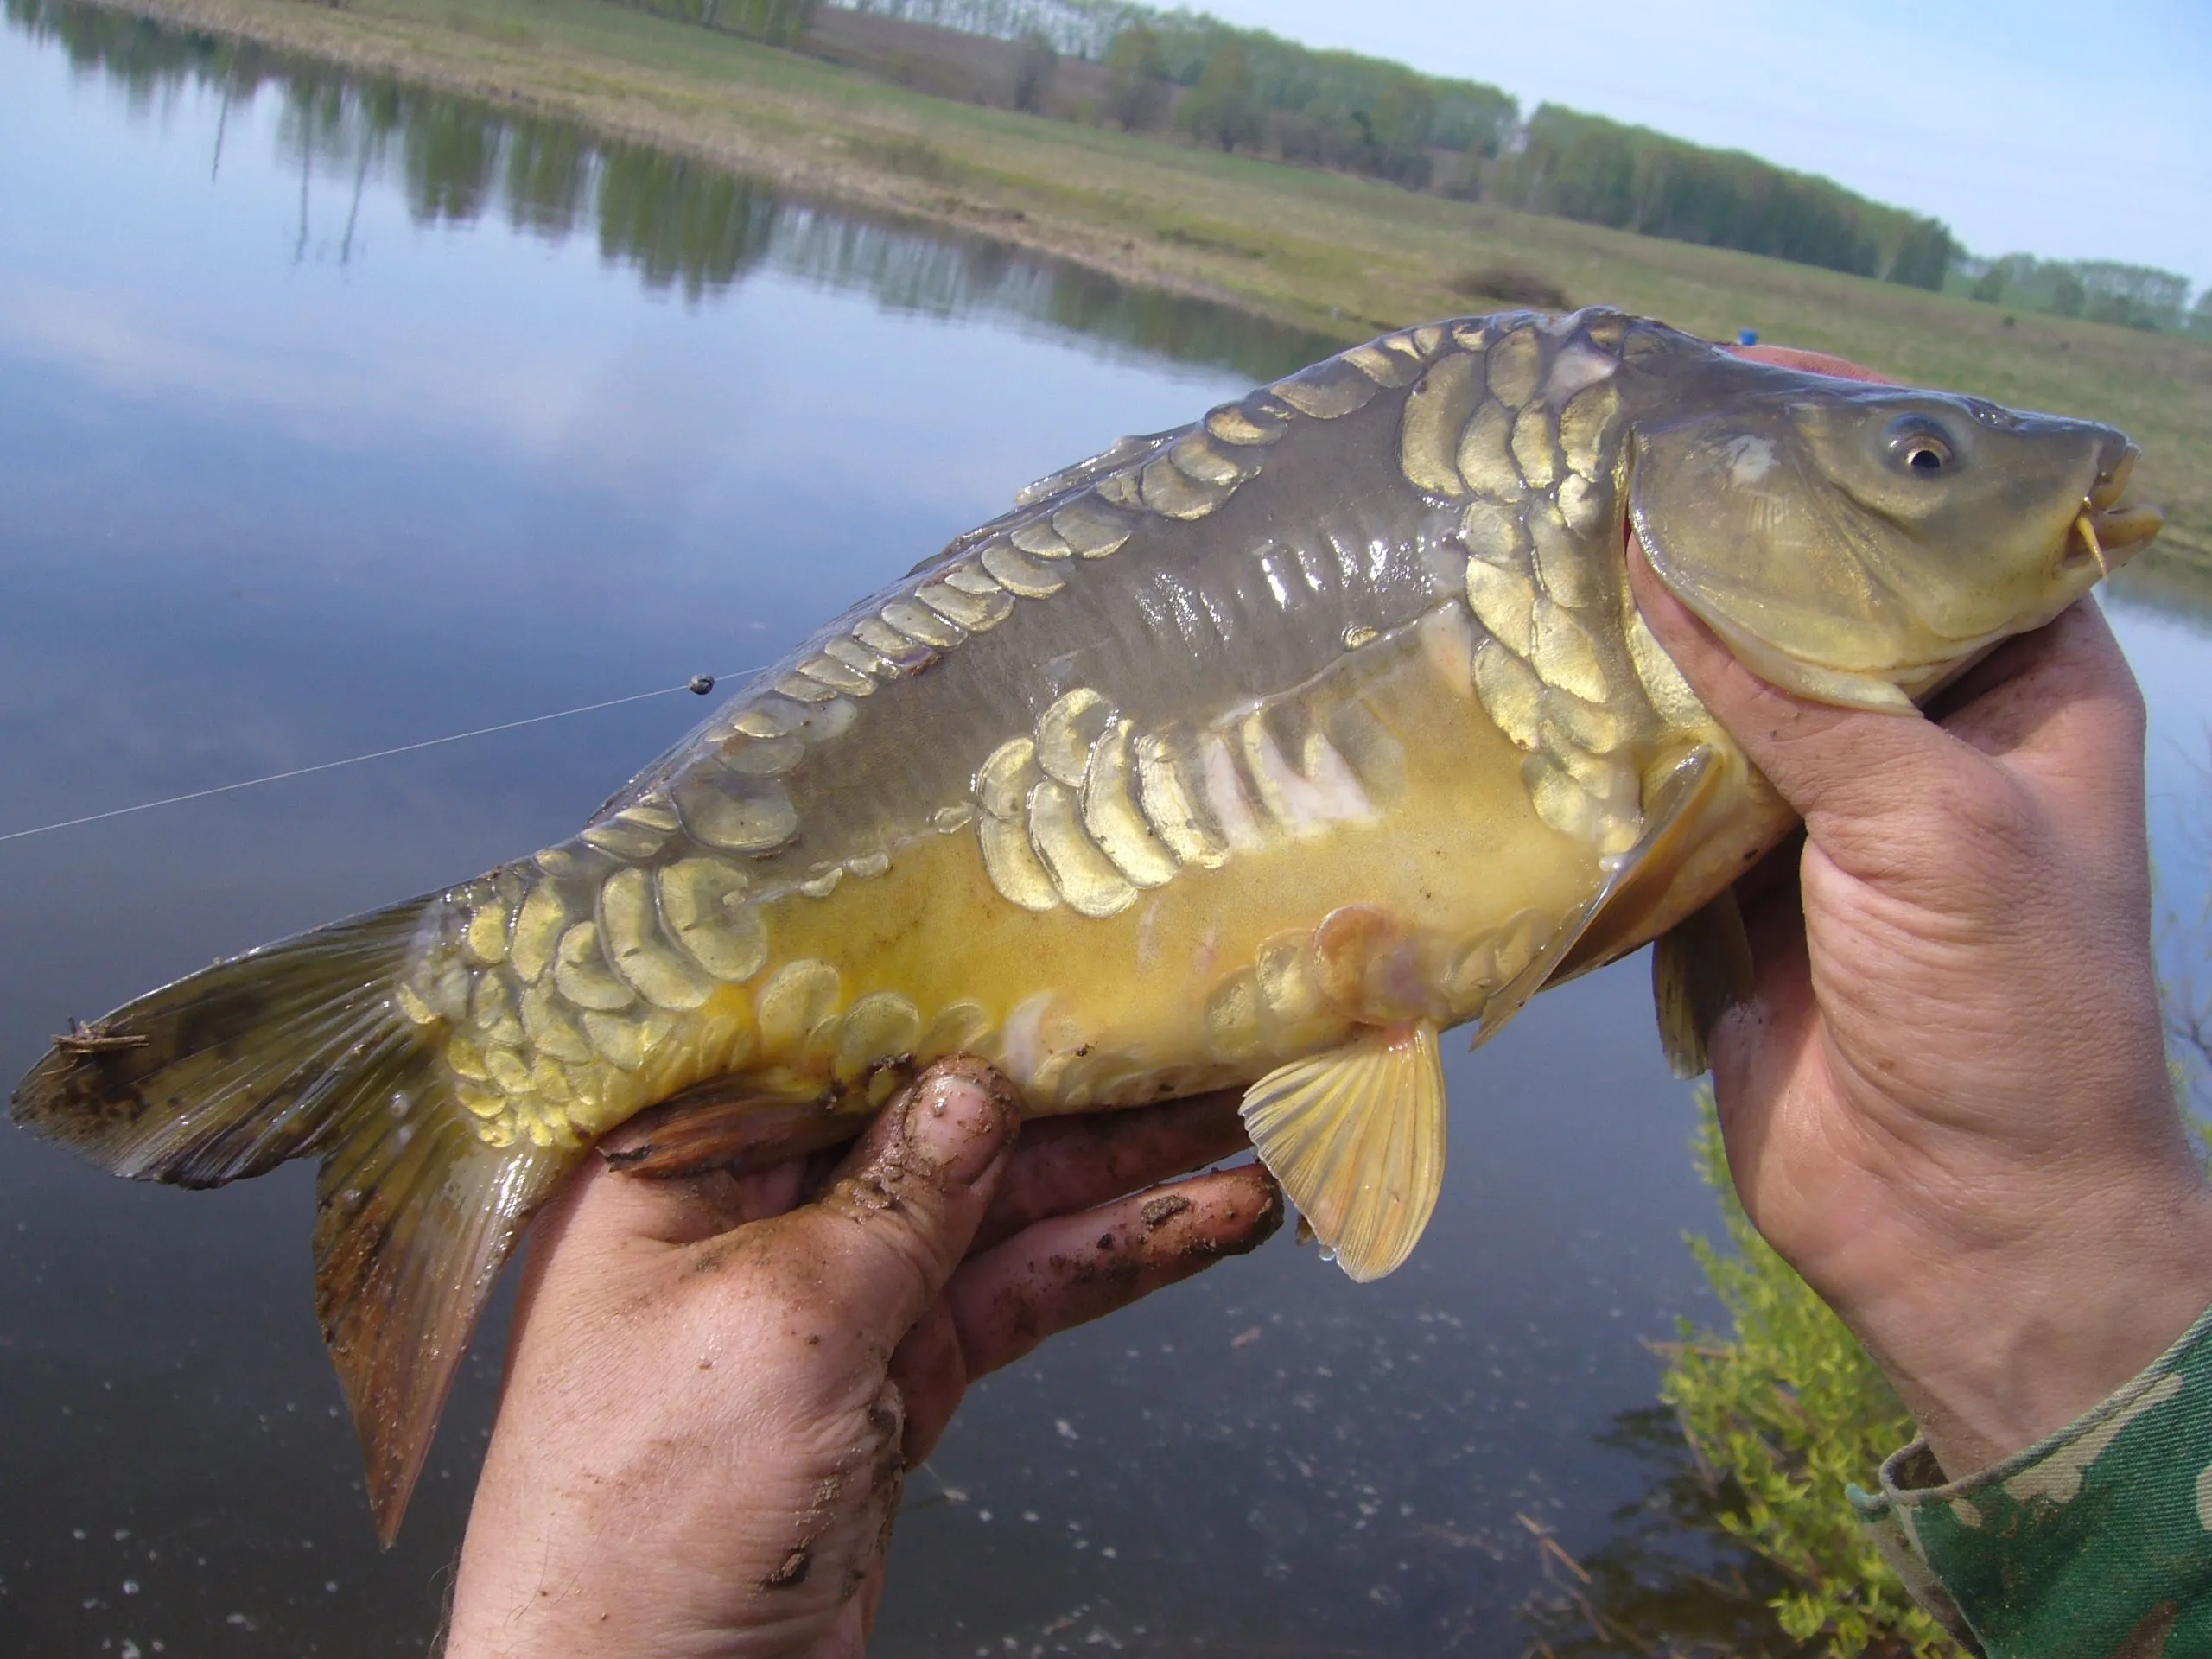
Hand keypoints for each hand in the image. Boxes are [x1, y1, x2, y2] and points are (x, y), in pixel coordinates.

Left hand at [443, 1059, 1280, 1658]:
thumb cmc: (646, 1520)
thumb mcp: (778, 1324)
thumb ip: (894, 1198)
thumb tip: (978, 1086)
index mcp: (673, 1163)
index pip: (821, 1037)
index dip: (943, 987)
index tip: (1055, 937)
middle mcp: (752, 1211)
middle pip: (931, 1115)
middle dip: (1065, 1080)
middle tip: (1193, 1025)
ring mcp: (833, 1298)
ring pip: (997, 1203)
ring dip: (1122, 1167)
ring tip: (1246, 1113)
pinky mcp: (897, 1377)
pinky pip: (1017, 1292)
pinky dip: (1111, 1258)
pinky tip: (1207, 1219)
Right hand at [1630, 537, 2211, 1478]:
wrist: (1961, 1219)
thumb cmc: (2006, 1009)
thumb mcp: (1928, 822)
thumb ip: (1793, 690)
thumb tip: (1663, 555)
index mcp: (2029, 692)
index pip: (1953, 528)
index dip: (1870, 449)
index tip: (1753, 378)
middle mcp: (1930, 734)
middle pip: (1823, 602)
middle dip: (1730, 538)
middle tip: (1617, 453)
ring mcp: (1830, 809)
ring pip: (1732, 690)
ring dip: (1656, 640)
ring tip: (1552, 546)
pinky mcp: (1743, 882)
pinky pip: (1671, 788)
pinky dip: (1614, 745)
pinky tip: (1541, 682)